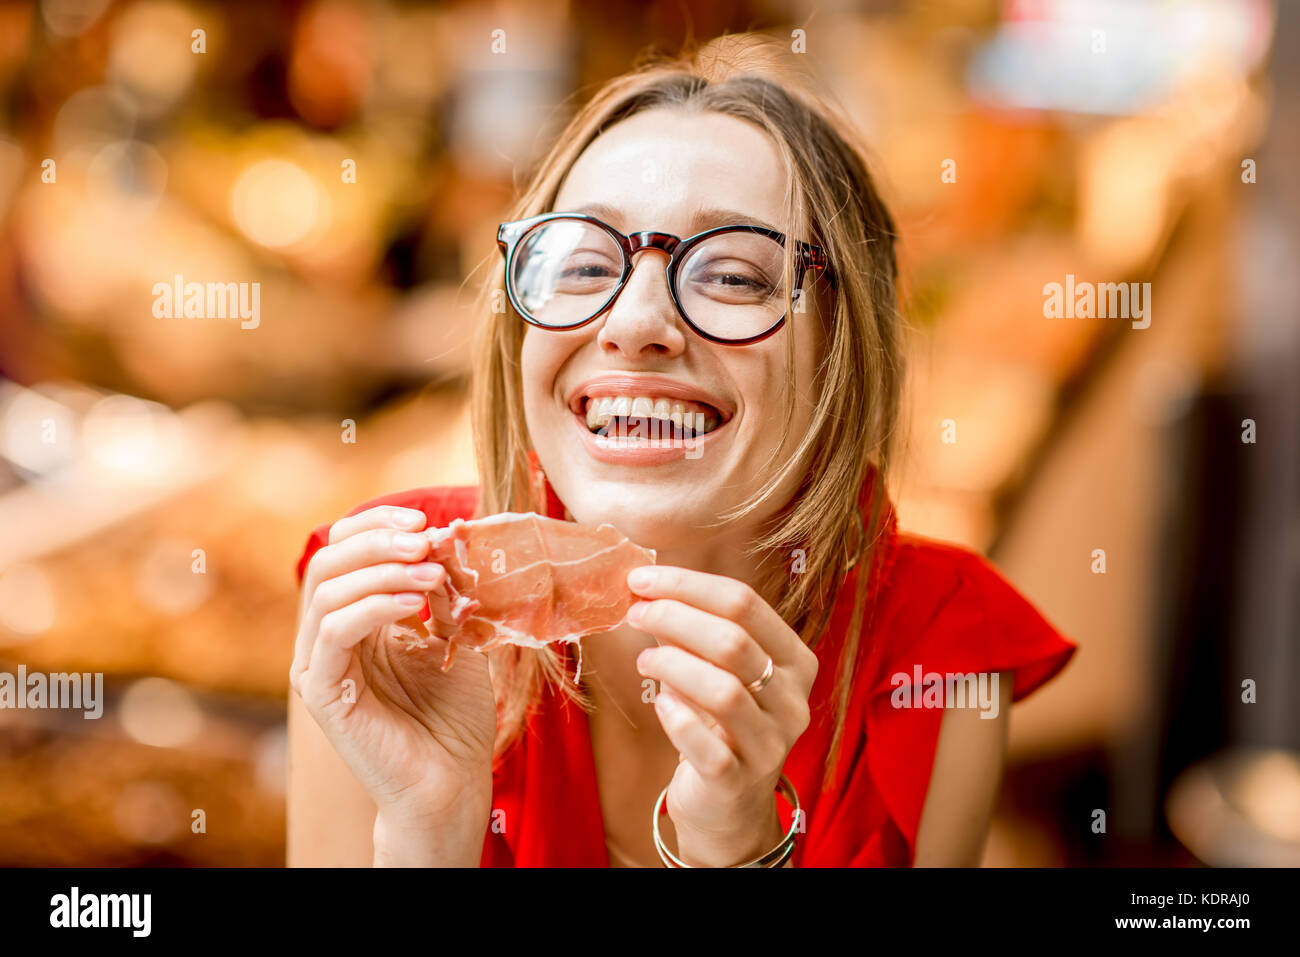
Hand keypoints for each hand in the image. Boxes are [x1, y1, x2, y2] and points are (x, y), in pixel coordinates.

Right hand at [291, 505, 495, 855]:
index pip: (343, 550)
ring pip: (327, 591)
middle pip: (328, 562)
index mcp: (354, 620)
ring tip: (433, 573)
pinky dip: (374, 606)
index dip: (378, 525)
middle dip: (379, 540)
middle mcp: (327, 638)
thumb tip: (444, 532)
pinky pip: (334, 632)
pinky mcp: (323, 693)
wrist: (453, 780)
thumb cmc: (455, 714)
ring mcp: (319, 666)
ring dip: (384, 570)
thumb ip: (443, 588)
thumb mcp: (455, 634)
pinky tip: (417, 604)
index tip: (425, 521)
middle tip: (426, 539)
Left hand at [626, 565, 817, 865]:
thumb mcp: (716, 670)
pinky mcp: (739, 782)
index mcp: (794, 661)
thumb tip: (646, 586)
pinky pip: (708, 746)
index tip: (641, 578)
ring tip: (644, 659)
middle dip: (674, 617)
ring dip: (672, 664)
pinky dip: (677, 718)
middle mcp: (793, 701)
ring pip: (723, 690)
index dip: (688, 584)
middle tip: (635, 612)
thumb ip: (692, 629)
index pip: (745, 602)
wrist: (727, 805)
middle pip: (733, 641)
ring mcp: (771, 745)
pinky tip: (659, 703)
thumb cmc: (718, 723)